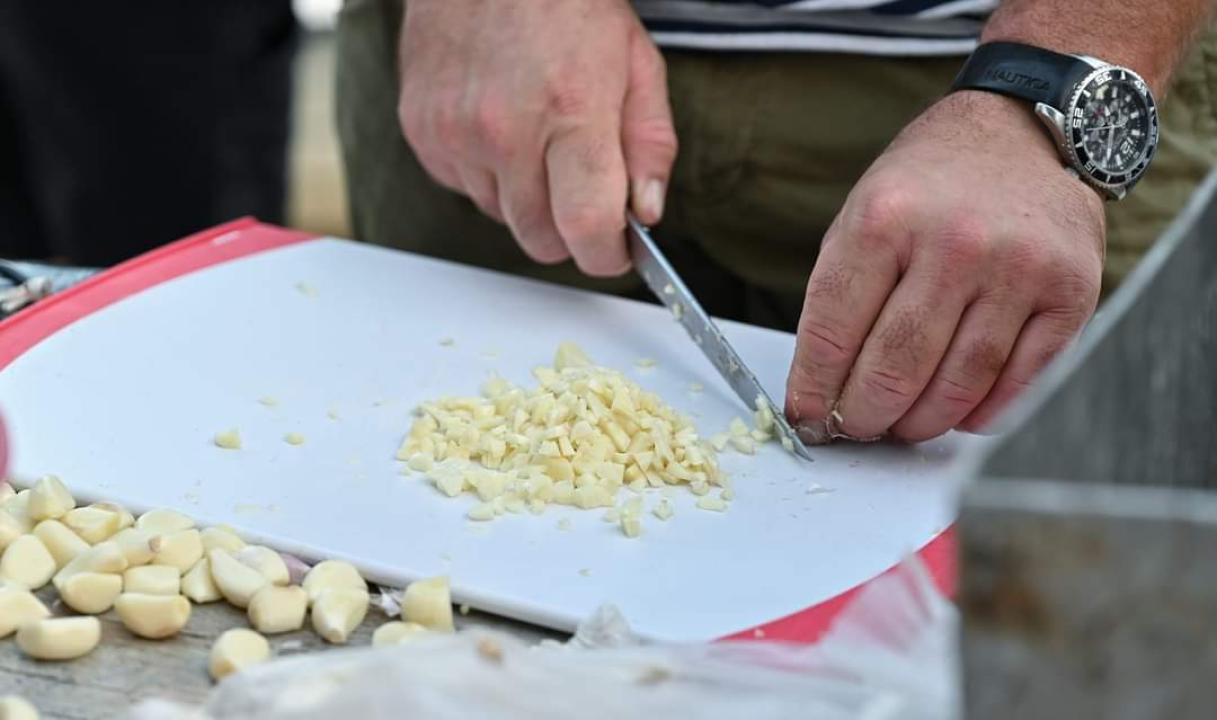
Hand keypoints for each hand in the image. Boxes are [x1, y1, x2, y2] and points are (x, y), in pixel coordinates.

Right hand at [397, 0, 676, 275]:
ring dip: (526, 197)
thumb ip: (650, 145)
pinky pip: (465, 188)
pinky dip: (487, 173)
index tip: (614, 249)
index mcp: (571, 112)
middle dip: (568, 228)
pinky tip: (499, 123)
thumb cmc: (568, 4)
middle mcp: (506, 131)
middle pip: (541, 240)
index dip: (606, 254)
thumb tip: (646, 212)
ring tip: (536, 135)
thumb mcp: (638, 63)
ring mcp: (456, 134)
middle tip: (581, 186)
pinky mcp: (423, 133)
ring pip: (503, 217)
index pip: (586, 229)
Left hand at [785, 91, 1104, 443]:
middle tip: (854, 427)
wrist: (1018, 132)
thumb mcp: (862, 214)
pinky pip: (1020, 383)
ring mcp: (1019, 269)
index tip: (807, 416)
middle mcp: (954, 243)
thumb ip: (840, 298)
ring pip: (958, 386)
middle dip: (863, 415)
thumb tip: (821, 390)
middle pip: (896, 368)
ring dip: (920, 423)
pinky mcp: (1071, 292)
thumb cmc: (928, 185)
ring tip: (902, 425)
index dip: (814, 389)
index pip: (833, 332)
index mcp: (885, 221)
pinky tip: (958, 412)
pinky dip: (982, 413)